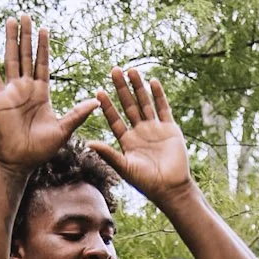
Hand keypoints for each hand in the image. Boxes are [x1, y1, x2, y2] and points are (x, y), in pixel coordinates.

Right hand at [0, 15, 97, 174]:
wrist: (20, 162)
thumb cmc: (41, 149)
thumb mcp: (64, 130)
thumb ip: (78, 114)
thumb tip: (96, 101)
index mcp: (41, 93)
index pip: (43, 64)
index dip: (43, 47)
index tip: (44, 29)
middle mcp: (26, 89)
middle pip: (26, 56)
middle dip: (26, 36)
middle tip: (26, 15)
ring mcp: (11, 92)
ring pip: (11, 60)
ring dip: (11, 41)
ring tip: (11, 20)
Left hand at [96, 66, 192, 205]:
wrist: (170, 188)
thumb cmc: (146, 182)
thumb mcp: (125, 167)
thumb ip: (109, 154)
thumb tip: (88, 143)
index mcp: (127, 141)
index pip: (114, 119)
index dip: (107, 106)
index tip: (99, 91)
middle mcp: (139, 132)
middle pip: (128, 105)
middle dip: (121, 88)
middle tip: (114, 70)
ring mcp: (155, 128)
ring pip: (144, 103)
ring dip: (138, 87)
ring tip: (131, 70)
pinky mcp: (170, 128)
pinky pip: (163, 108)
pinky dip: (158, 95)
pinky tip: (153, 82)